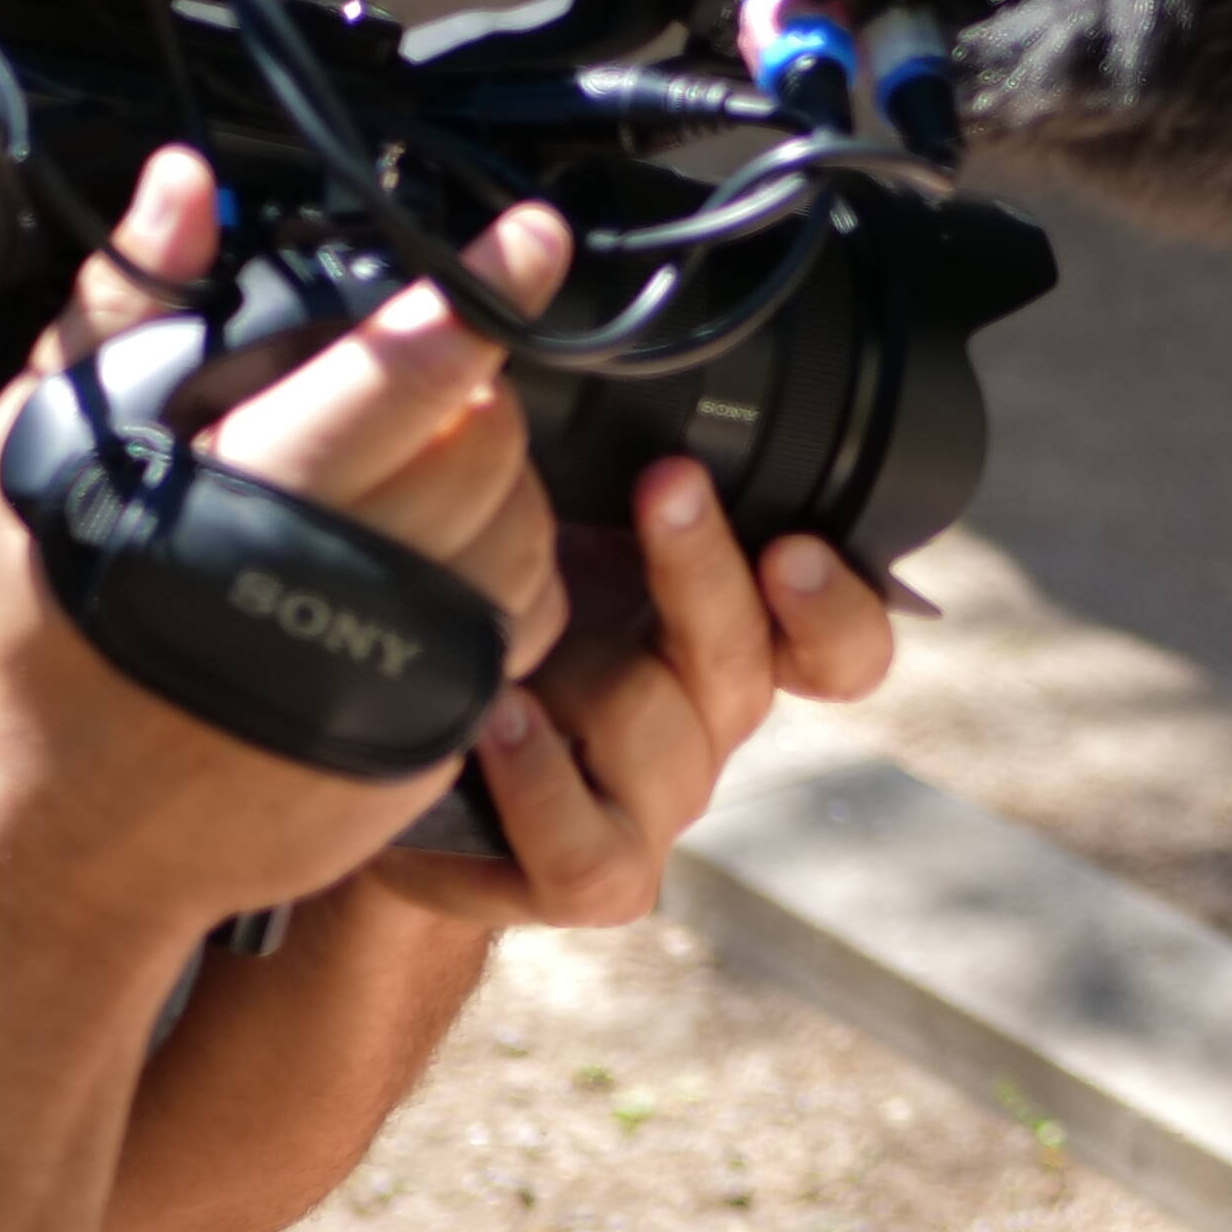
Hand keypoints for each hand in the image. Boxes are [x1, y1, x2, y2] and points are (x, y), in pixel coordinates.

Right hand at [0, 150, 572, 940]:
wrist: (62, 830)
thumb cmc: (47, 633)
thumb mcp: (50, 448)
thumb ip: (128, 306)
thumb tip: (184, 188)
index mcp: (255, 491)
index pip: (408, 368)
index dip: (482, 291)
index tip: (531, 237)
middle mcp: (348, 575)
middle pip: (484, 435)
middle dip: (462, 391)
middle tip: (397, 394)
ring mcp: (405, 657)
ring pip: (522, 522)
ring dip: (486, 482)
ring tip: (389, 487)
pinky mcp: (439, 719)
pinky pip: (527, 616)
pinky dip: (499, 573)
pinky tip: (422, 567)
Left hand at [371, 457, 898, 930]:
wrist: (387, 755)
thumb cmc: (478, 614)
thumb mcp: (545, 526)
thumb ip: (601, 469)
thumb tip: (591, 354)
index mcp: (729, 642)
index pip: (844, 643)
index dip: (837, 603)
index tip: (794, 542)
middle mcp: (710, 724)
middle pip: (746, 663)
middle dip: (704, 570)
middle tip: (666, 484)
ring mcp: (658, 807)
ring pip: (661, 739)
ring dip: (588, 675)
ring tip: (519, 632)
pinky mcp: (592, 877)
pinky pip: (587, 843)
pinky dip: (540, 778)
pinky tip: (495, 718)